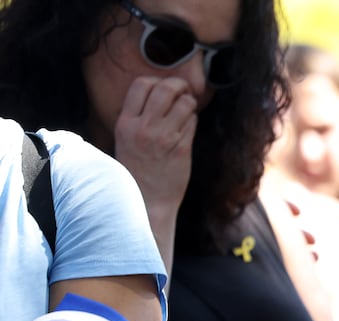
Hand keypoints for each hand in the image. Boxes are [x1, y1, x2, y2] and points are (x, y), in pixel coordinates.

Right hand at [112, 76, 198, 216]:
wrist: (146, 200)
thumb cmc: (136, 169)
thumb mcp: (125, 139)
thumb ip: (136, 117)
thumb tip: (154, 93)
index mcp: (126, 123)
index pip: (141, 85)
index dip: (156, 81)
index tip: (163, 87)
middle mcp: (144, 128)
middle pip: (165, 88)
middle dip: (178, 85)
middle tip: (184, 90)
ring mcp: (164, 138)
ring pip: (184, 103)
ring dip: (189, 102)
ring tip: (187, 109)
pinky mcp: (182, 148)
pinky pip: (192, 122)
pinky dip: (193, 119)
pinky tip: (188, 126)